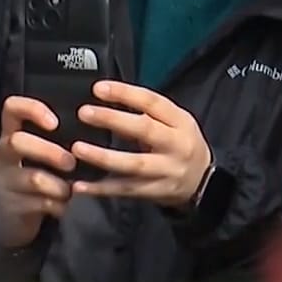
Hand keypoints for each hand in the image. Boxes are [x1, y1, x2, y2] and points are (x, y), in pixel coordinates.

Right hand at [0, 95, 76, 248]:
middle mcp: (2, 156)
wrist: (7, 220)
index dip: (32, 109)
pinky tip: (67, 205)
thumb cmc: (29, 176)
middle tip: (71, 163)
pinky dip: (61, 204)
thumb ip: (52, 138)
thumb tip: (92, 122)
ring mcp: (5, 183)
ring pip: (35, 178)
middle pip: (17, 142)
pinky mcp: (13, 208)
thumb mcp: (31, 154)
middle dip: (49, 151)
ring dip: (61, 184)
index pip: (11, 108)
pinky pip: (43, 204)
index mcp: (8, 136)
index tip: (54, 122)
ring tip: (72, 189)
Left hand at [68, 81, 212, 208]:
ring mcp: (166, 170)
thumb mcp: (175, 123)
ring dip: (103, 157)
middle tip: (85, 113)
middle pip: (144, 130)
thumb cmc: (181, 144)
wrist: (203, 182)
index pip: (153, 102)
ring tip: (78, 149)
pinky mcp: (155, 192)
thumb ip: (149, 113)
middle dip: (112, 120)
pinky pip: (126, 190)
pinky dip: (101, 189)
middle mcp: (176, 145)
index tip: (98, 89)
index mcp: (180, 121)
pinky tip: (80, 185)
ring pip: (133, 164)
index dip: (125, 94)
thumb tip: (109, 99)